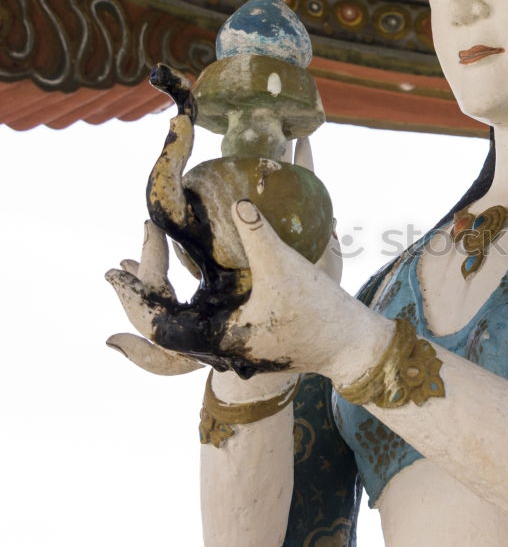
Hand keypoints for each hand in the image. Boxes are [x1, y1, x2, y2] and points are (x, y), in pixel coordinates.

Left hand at [107, 198, 353, 379]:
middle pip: (163, 326)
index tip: (117, 269)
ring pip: (182, 324)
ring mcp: (234, 345)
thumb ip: (256, 232)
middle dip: (142, 294)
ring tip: (140, 270)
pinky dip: (188, 300)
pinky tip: (188, 277)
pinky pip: (205, 319)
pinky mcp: (249, 338)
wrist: (350, 345)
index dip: (133, 293)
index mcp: (217, 337)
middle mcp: (220, 346)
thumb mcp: (283, 267)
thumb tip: (237, 199)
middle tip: (121, 267)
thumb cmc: (317, 314)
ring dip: (162, 297)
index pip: (156, 321)